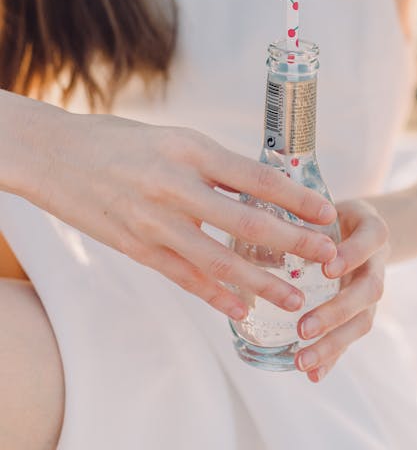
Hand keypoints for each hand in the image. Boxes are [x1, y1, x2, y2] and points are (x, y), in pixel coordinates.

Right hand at [21, 103, 337, 320]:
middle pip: (246, 223)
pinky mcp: (135, 246)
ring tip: (294, 300)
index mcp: (191, 150)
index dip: (297, 199)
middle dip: (293, 244)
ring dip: (261, 283)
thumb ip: (214, 165)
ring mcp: (153, 220)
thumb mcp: (174, 139)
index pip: (257, 178)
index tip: (329, 214)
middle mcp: (175, 186)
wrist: (54, 155)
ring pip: (218, 260)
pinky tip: (240, 309)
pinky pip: (183, 276)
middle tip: (327, 258)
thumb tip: (262, 189)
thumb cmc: (120, 141)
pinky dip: (214, 295)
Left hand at [293, 198, 389, 382]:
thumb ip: (305, 215)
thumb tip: (257, 226)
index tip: (327, 268)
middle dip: (336, 312)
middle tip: (302, 329)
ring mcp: (372, 289)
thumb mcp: (327, 207)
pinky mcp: (364, 310)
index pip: (369, 242)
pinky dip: (334, 358)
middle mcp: (377, 263)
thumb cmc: (335, 215)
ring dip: (333, 344)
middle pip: (369, 291)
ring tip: (302, 362)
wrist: (366, 227)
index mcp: (372, 232)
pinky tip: (313, 375)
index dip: (352, 256)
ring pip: (363, 320)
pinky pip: (352, 337)